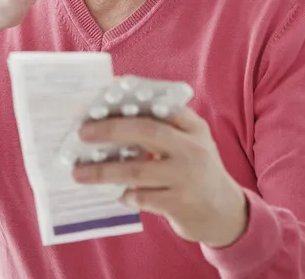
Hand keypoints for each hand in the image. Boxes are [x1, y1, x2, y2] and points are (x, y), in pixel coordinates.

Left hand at [73, 106, 248, 248]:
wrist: (224, 212)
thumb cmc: (197, 169)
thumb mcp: (191, 142)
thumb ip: (165, 128)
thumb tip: (115, 117)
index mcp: (194, 127)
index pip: (161, 105)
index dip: (133, 97)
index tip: (108, 91)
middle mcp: (192, 148)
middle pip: (146, 131)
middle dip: (111, 129)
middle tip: (83, 132)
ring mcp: (186, 177)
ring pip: (137, 169)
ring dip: (104, 171)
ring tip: (79, 172)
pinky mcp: (180, 203)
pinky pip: (142, 197)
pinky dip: (125, 194)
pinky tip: (118, 193)